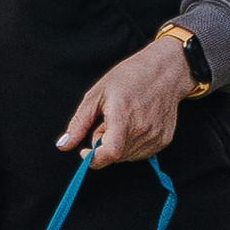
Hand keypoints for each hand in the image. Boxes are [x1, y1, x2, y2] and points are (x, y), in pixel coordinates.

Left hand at [59, 38, 193, 170]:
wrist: (165, 71)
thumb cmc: (130, 77)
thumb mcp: (97, 94)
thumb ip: (79, 123)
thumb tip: (64, 145)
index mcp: (123, 117)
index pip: (109, 153)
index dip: (93, 158)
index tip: (85, 151)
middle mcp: (142, 130)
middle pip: (115, 156)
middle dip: (104, 145)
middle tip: (107, 122)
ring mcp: (155, 137)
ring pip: (127, 156)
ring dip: (118, 145)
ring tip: (124, 120)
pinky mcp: (164, 140)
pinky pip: (141, 153)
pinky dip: (132, 144)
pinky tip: (135, 125)